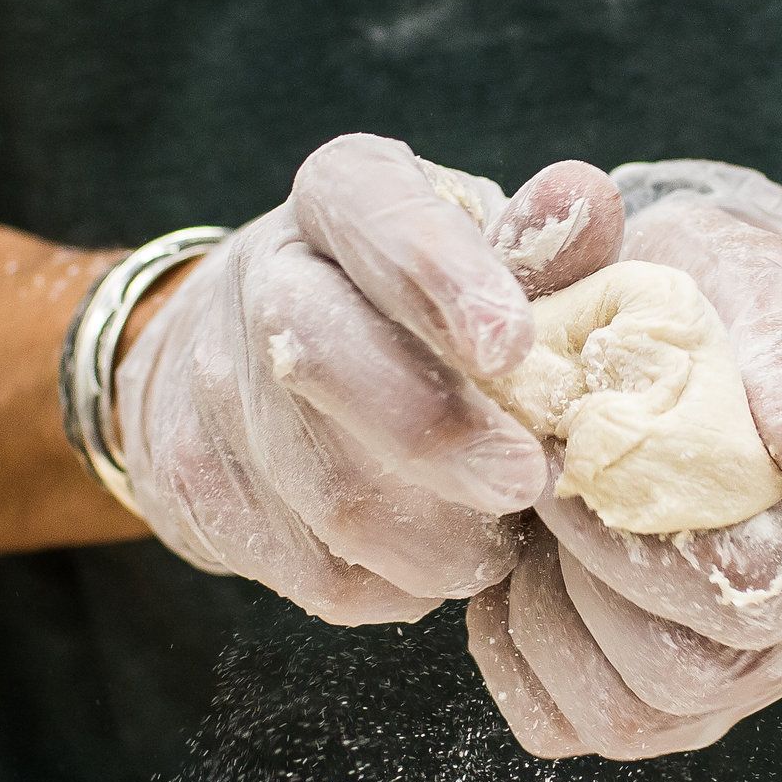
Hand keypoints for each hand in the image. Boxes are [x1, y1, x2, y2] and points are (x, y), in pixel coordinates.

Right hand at [110, 135, 620, 623]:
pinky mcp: (194, 484)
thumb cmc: (400, 299)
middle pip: (325, 355)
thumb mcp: (470, 248)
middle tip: (527, 481)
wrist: (232, 353)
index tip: (512, 346)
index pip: (379, 221)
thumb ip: (538, 243)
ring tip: (501, 539)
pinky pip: (314, 566)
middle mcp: (258, 276)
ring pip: (327, 489)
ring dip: (436, 537)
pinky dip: (396, 584)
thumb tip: (587, 199)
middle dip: (435, 433)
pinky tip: (433, 560)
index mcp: (339, 197)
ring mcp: (211, 385)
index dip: (444, 281)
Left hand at [466, 161, 781, 757]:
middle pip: (685, 676)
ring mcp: (738, 675)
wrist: (693, 315)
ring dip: (543, 620)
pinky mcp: (660, 696)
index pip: (754, 592)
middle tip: (532, 484)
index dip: (641, 543)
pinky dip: (517, 653)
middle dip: (581, 582)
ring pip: (622, 718)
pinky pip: (566, 725)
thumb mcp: (767, 281)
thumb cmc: (726, 288)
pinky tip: (520, 564)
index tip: (566, 460)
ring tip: (527, 521)